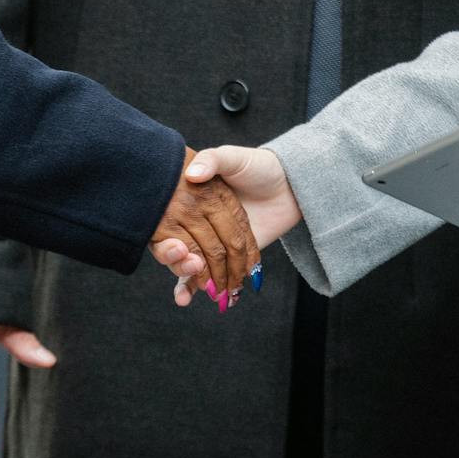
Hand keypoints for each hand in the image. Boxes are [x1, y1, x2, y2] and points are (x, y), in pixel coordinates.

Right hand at [153, 146, 300, 307]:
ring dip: (190, 281)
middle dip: (185, 266)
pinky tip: (185, 299)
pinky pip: (204, 275)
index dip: (170, 241)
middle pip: (181, 250)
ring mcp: (209, 241)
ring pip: (190, 266)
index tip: (177, 249)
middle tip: (194, 268)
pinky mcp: (225, 257)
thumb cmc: (257, 166)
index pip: (171, 226)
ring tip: (205, 288)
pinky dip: (193, 288)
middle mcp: (194, 223)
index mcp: (189, 201)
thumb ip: (213, 160)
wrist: (288, 183)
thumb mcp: (232, 158)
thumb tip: (192, 174)